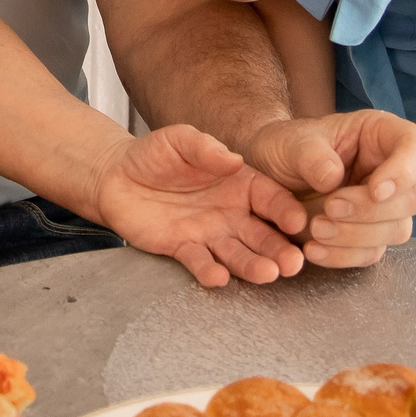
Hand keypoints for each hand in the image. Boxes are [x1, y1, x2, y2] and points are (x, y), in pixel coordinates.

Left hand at [89, 125, 312, 286]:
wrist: (117, 176)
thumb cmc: (155, 154)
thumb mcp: (179, 139)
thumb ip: (205, 148)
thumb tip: (234, 159)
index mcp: (240, 184)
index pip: (271, 199)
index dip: (286, 210)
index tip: (298, 222)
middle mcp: (231, 213)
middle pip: (262, 235)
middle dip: (279, 249)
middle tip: (294, 263)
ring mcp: (209, 234)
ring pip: (237, 255)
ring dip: (253, 266)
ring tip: (267, 274)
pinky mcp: (183, 249)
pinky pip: (199, 262)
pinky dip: (210, 271)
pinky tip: (220, 277)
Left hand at [244, 110, 415, 268]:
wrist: (267, 175)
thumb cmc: (286, 147)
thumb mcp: (290, 142)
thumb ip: (311, 156)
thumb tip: (332, 178)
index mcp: (381, 135)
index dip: (406, 171)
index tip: (376, 190)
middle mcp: (391, 171)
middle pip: (413, 198)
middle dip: (372, 210)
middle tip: (330, 208)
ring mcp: (384, 207)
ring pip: (397, 230)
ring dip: (358, 236)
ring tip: (316, 228)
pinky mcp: (368, 236)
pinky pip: (370, 253)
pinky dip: (343, 255)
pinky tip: (314, 250)